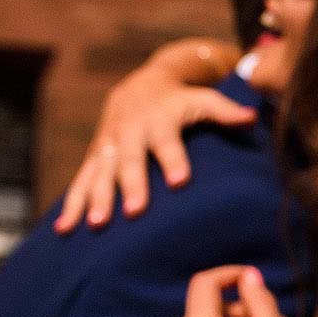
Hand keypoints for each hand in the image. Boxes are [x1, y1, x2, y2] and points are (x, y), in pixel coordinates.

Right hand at [55, 40, 250, 232]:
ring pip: (100, 173)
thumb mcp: (203, 99)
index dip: (173, 159)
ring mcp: (108, 147)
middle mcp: (129, 133)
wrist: (138, 87)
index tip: (180, 181)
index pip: (168, 141)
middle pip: (130, 160)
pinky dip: (71, 204)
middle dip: (131, 185)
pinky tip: (65, 229)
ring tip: (97, 224)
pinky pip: (79, 182)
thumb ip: (225, 111)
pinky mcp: (94, 159)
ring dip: (96, 198)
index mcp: (158, 120)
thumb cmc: (179, 101)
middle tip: (135, 211)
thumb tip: (252, 117)